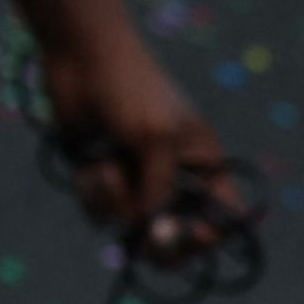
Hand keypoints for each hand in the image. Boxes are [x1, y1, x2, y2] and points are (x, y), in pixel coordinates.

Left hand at [42, 32, 236, 253]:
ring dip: (113, 202)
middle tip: (145, 246)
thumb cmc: (129, 91)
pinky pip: (98, 209)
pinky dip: (92, 191)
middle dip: (157, 240)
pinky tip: (88, 161)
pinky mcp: (100, 178)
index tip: (190, 237)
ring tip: (104, 165)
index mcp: (205, 166)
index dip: (211, 237)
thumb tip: (158, 242)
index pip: (224, 219)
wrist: (79, 57)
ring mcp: (134, 180)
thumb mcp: (155, 142)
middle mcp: (172, 179)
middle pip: (175, 235)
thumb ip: (158, 193)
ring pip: (128, 224)